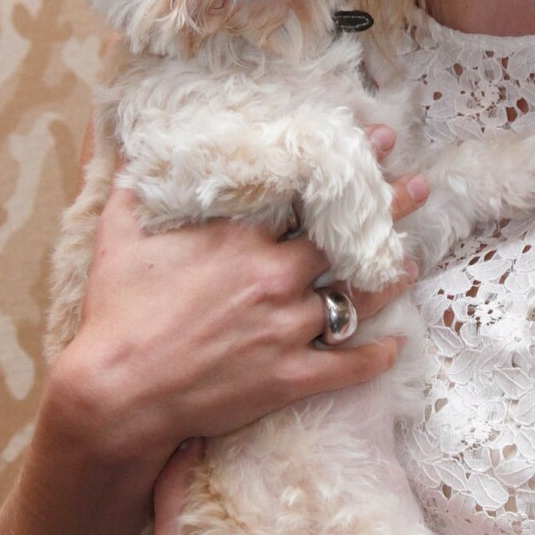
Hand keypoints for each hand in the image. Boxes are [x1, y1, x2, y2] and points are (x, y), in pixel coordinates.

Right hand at [44, 124, 428, 473]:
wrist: (116, 395)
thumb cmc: (115, 314)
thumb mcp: (117, 236)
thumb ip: (130, 187)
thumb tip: (126, 148)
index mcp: (240, 239)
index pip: (307, 193)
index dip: (347, 165)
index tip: (380, 138)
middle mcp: (273, 278)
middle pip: (345, 238)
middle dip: (388, 208)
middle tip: (419, 187)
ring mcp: (286, 330)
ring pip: (356, 298)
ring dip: (390, 278)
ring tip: (414, 259)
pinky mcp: (289, 378)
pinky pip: (347, 365)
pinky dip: (375, 358)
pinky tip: (396, 347)